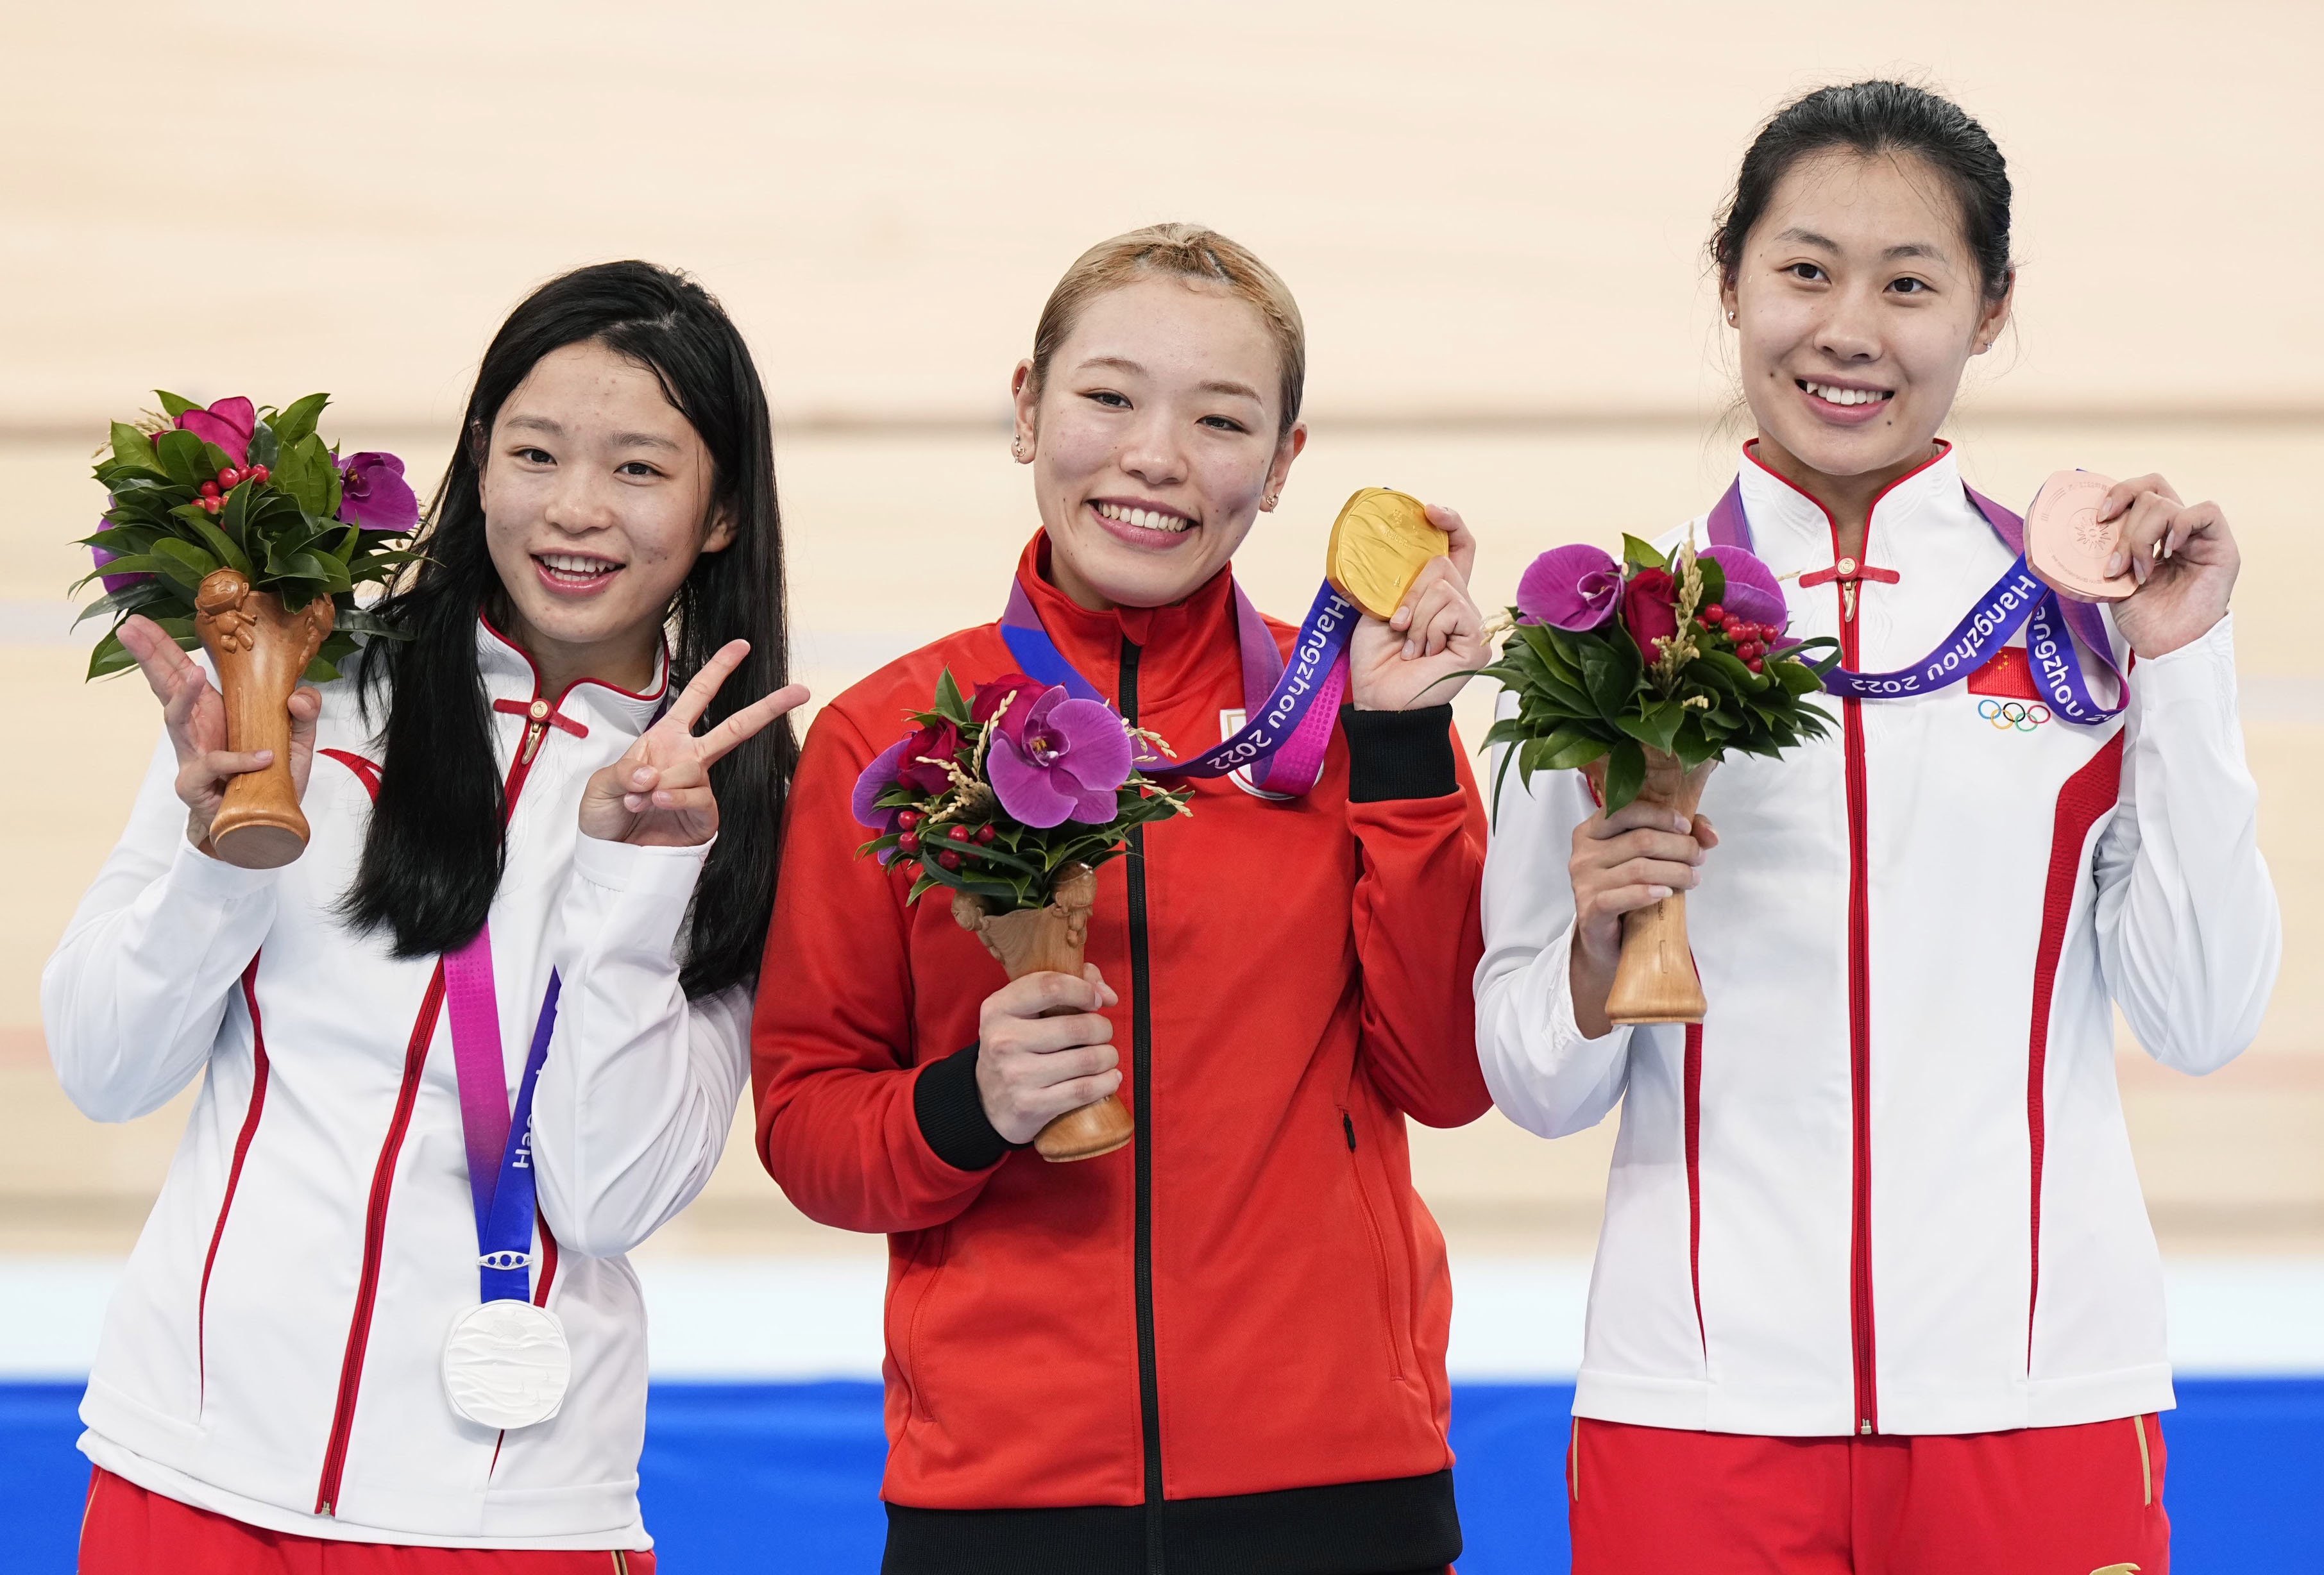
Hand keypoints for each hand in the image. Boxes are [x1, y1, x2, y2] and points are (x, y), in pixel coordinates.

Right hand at [120, 614, 319, 852]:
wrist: (261, 822)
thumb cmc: (269, 777)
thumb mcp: (297, 740)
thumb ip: (304, 714)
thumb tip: (299, 694)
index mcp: (212, 708)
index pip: (182, 670)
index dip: (163, 646)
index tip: (140, 619)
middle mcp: (195, 726)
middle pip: (164, 684)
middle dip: (149, 655)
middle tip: (130, 628)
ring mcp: (191, 753)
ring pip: (176, 718)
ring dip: (182, 695)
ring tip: (192, 674)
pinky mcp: (195, 784)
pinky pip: (215, 766)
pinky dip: (239, 759)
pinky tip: (263, 755)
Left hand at [578, 639, 808, 846]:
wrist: (611, 856)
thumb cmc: (605, 814)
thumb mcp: (600, 785)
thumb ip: (624, 772)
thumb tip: (652, 775)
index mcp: (667, 737)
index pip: (698, 696)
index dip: (719, 669)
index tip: (742, 645)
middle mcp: (689, 757)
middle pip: (734, 727)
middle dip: (768, 708)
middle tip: (801, 691)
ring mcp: (699, 786)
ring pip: (696, 769)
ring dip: (662, 783)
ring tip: (638, 799)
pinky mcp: (705, 815)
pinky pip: (697, 797)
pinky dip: (672, 799)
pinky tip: (656, 805)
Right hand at [975, 964, 1122, 1144]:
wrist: (988, 1099)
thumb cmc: (1017, 1045)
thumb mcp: (1024, 1009)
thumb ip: (1066, 984)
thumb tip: (1107, 994)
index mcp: (999, 1008)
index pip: (1050, 986)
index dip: (1083, 990)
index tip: (1096, 1000)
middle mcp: (1004, 1040)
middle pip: (1077, 1027)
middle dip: (1103, 1029)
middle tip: (1103, 1033)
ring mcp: (1016, 1075)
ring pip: (1087, 1060)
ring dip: (1108, 1056)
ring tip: (1107, 1056)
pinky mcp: (1030, 1105)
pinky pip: (1084, 1090)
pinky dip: (1106, 1082)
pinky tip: (1110, 1077)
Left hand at [1347, 504, 1486, 710]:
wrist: (1378, 698)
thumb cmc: (1377, 658)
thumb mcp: (1380, 606)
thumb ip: (1398, 578)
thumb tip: (1397, 543)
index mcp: (1440, 595)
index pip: (1460, 548)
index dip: (1450, 523)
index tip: (1429, 510)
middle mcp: (1461, 607)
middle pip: (1444, 565)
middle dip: (1411, 592)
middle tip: (1397, 623)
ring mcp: (1472, 626)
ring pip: (1444, 588)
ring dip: (1415, 617)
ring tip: (1410, 645)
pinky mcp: (1476, 644)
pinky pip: (1452, 611)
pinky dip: (1428, 630)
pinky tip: (1425, 654)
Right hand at [1567, 800, 1717, 1038]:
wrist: (1607, 940)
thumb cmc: (1629, 891)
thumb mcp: (1648, 857)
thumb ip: (1677, 836)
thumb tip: (1711, 835)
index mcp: (1591, 832)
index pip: (1626, 810)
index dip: (1661, 815)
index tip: (1687, 827)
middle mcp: (1583, 854)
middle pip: (1641, 840)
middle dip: (1679, 847)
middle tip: (1699, 858)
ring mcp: (1583, 883)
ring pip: (1639, 869)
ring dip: (1675, 871)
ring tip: (1693, 878)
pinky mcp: (1590, 910)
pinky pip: (1622, 897)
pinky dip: (1649, 893)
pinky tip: (1666, 894)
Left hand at [2098, 474, 2237, 658]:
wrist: (2166, 646)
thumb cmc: (2143, 618)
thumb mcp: (2111, 579)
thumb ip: (2103, 552)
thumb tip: (2065, 537)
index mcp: (2153, 533)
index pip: (2141, 491)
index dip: (2120, 494)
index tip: (2100, 517)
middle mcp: (2176, 530)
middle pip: (2151, 493)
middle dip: (2125, 528)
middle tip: (2116, 563)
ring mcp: (2199, 536)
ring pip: (2167, 505)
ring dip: (2142, 538)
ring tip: (2139, 573)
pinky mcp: (2221, 546)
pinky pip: (2205, 512)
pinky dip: (2180, 525)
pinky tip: (2168, 551)